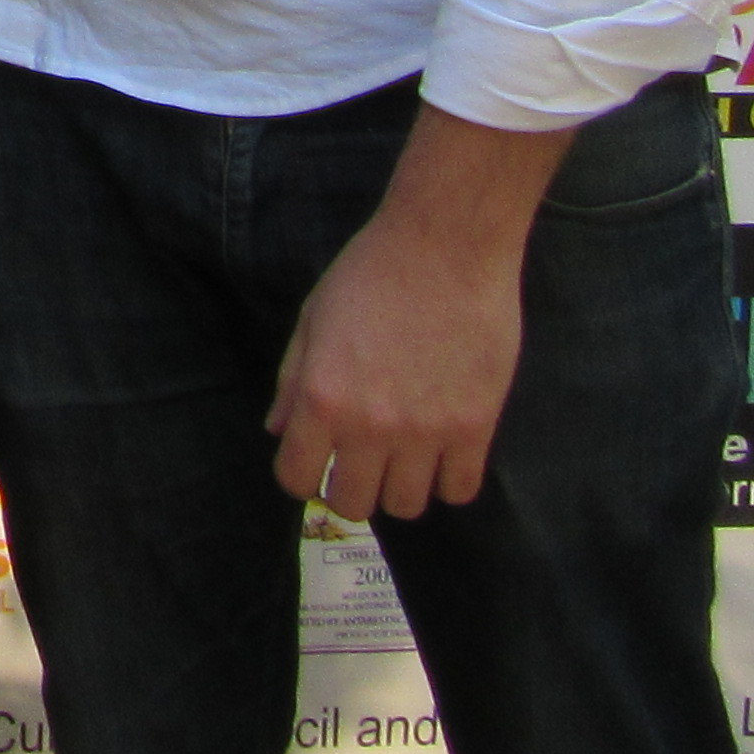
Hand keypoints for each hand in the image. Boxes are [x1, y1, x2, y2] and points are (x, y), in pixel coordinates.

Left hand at [264, 112, 566, 520]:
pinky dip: (448, 479)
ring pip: (407, 506)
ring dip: (400, 486)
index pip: (297, 479)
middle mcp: (369, 426)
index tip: (315, 462)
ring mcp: (425, 433)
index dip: (301, 475)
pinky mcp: (475, 428)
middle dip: (349, 488)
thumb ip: (291, 381)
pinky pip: (459, 490)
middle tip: (360, 461)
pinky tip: (443, 452)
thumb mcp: (313, 319)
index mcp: (321, 398)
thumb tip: (278, 431)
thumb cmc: (371, 273)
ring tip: (404, 456)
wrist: (446, 247)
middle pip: (353, 504)